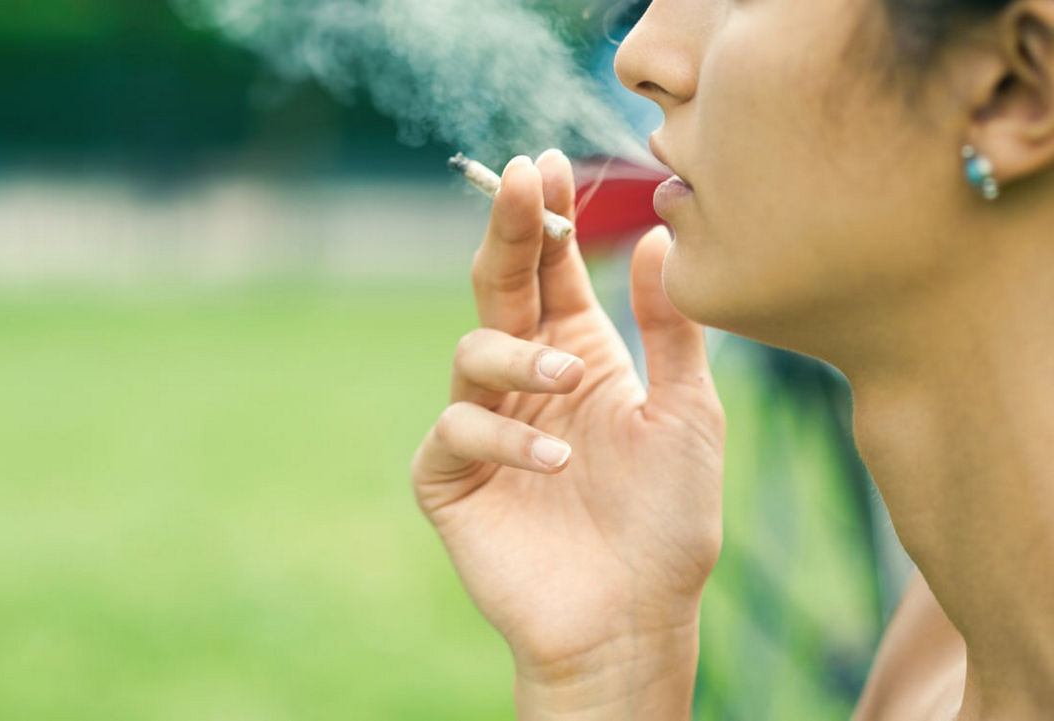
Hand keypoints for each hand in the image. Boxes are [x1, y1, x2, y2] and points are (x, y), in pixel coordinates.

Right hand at [409, 151, 724, 716]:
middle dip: (507, 233)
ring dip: (517, 353)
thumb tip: (659, 235)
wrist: (633, 620)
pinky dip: (504, 435)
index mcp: (578, 356)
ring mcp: (486, 426)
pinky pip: (458, 430)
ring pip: (472, 351)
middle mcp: (526, 381)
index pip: (553, 272)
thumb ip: (671, 332)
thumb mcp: (688, 416)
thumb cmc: (666, 523)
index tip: (548, 163)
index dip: (548, 218)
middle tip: (518, 181)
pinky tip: (555, 459)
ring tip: (568, 375)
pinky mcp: (452, 476)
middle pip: (500, 288)